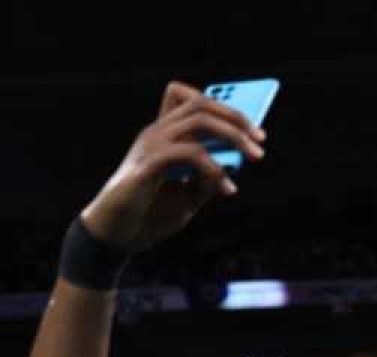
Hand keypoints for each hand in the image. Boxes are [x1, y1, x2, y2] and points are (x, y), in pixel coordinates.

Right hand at [80, 82, 264, 253]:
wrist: (116, 236)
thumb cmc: (149, 215)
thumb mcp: (189, 198)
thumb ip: (209, 180)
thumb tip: (234, 163)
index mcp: (164, 136)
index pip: (190, 99)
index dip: (222, 104)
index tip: (253, 125)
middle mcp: (156, 132)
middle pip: (200, 104)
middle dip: (236, 117)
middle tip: (261, 139)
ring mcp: (151, 144)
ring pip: (198, 120)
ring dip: (233, 136)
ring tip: (254, 156)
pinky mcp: (148, 164)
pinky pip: (189, 153)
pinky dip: (214, 168)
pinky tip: (228, 189)